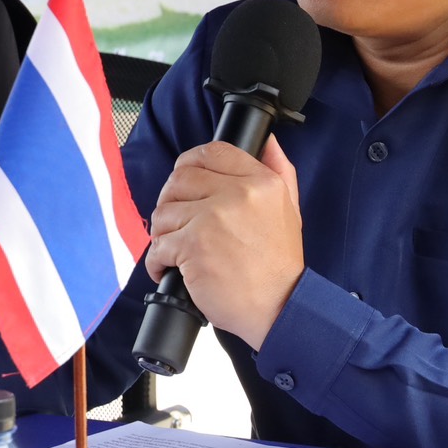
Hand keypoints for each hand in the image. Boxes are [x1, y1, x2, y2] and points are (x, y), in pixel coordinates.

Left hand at [145, 134, 303, 350]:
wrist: (280, 306)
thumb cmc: (280, 264)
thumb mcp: (289, 208)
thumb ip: (279, 170)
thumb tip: (269, 142)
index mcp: (260, 181)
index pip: (213, 152)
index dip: (190, 164)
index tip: (184, 181)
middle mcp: (237, 194)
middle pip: (180, 179)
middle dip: (170, 200)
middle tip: (175, 221)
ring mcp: (212, 219)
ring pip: (164, 212)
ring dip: (163, 233)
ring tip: (174, 249)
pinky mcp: (193, 247)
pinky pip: (158, 245)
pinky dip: (158, 261)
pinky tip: (169, 269)